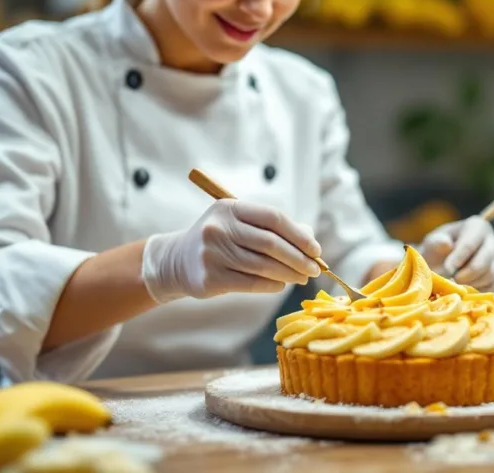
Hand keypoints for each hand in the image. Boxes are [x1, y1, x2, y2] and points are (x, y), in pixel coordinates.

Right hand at [140, 200, 321, 302]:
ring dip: (289, 274)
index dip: (299, 235)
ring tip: (302, 278)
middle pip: (270, 243)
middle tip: (315, 269)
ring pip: (263, 265)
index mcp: (230, 208)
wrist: (177, 261)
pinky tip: (281, 285)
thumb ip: (272, 228)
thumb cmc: (220, 240)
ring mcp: (212, 253)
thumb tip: (310, 239)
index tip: (316, 250)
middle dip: (298, 258)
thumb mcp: (239, 224)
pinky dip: (272, 285)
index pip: (273, 217)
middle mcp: (219, 228)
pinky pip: (251, 283)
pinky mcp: (210, 277)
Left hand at [418, 216, 493, 292]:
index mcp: (476, 226)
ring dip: (472, 284)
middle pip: (484, 261)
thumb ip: (437, 242)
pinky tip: (467, 289)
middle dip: (466, 274)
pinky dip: (481, 292)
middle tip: (451, 280)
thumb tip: (446, 244)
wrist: (443, 262)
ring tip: (457, 284)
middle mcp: (492, 240)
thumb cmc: (438, 250)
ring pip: (491, 275)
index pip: (471, 243)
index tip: (447, 268)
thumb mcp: (432, 243)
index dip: (459, 257)